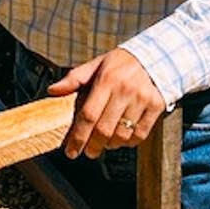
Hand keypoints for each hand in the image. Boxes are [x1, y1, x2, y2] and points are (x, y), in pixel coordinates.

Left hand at [47, 48, 165, 160]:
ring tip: (105, 144)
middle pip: (104, 130)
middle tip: (88, 153)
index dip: (78, 137)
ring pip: (122, 135)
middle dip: (93, 146)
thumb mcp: (97, 64)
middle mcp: (125, 90)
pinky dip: (129, 142)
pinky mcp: (157, 106)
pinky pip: (141, 134)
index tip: (71, 151)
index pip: (88, 115)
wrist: (156, 55)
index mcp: (107, 79)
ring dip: (111, 145)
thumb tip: (52, 90)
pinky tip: (123, 138)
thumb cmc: (122, 63)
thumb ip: (75, 78)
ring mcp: (142, 99)